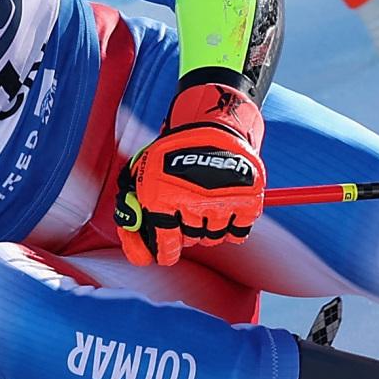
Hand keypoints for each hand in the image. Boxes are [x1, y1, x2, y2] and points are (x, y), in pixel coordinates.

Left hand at [114, 73, 266, 265]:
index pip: (164, 243)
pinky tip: (226, 212)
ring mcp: (221, 202)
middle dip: (188, 232)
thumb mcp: (145, 170)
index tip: (167, 255)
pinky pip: (239, 233)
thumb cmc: (175, 149)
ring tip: (207, 208)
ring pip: (214, 237)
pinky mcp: (247, 200)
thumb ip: (133, 203)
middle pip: (191, 241)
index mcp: (162, 198)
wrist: (213, 124)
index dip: (164, 253)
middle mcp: (191, 203)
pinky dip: (233, 228)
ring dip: (209, 228)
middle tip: (189, 216)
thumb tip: (131, 233)